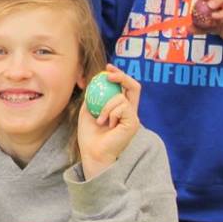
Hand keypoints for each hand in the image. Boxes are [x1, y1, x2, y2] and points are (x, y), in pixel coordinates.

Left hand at [76, 64, 140, 179]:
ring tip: (99, 120)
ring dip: (106, 105)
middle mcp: (130, 112)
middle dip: (122, 76)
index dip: (118, 75)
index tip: (107, 68)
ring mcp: (133, 117)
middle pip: (134, 86)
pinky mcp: (134, 122)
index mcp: (121, 109)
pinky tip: (106, 124)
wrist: (92, 152)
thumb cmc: (89, 136)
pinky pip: (122, 107)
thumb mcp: (88, 111)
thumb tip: (92, 80)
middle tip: (108, 74)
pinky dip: (110, 112)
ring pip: (121, 97)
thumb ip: (93, 96)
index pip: (125, 87)